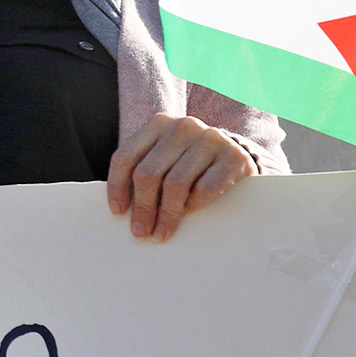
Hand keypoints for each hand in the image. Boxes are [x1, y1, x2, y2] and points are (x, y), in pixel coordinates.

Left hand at [107, 115, 254, 241]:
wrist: (237, 156)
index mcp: (158, 124)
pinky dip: (193, 205)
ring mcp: (210, 139)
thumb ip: (144, 172)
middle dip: (142, 208)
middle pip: (149, 173)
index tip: (118, 212)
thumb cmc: (191, 163)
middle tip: (140, 232)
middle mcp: (183, 126)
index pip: (125, 157)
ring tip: (161, 232)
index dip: (118, 188)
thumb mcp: (164, 158)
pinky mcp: (233, 157)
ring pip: (175, 183)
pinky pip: (204, 189)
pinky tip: (188, 214)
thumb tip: (124, 210)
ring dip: (166, 214)